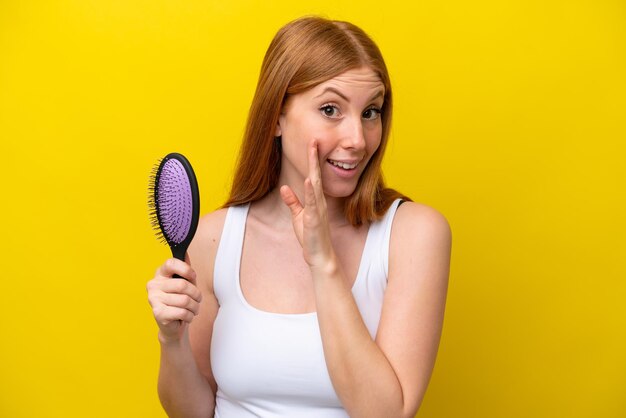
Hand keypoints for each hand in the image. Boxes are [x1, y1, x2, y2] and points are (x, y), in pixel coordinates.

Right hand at [146, 256, 202, 343]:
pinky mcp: (158, 313)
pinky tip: (186, 316)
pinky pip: (182, 312)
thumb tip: (185, 252)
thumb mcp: (185, 283)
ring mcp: (153, 299)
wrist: (173, 325)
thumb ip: (185, 269)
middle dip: (196, 294)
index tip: (193, 277)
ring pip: (184, 300)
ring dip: (194, 307)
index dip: (186, 270)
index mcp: (160, 274)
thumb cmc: (180, 301)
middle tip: (197, 300)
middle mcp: (153, 284)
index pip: (171, 263)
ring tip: (193, 309)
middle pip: (182, 285)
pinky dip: (189, 316)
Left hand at [280, 141, 335, 270]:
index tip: (311, 145)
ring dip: (314, 169)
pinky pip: (313, 203)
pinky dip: (311, 191)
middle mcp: (319, 201)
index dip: (312, 161)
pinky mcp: (315, 219)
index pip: (314, 176)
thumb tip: (285, 187)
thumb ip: (292, 201)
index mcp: (315, 200)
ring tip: (313, 153)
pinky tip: (310, 180)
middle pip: (317, 175)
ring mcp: (318, 210)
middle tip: (314, 141)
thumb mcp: (298, 216)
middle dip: (315, 158)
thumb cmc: (310, 236)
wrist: (319, 255)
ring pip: (317, 185)